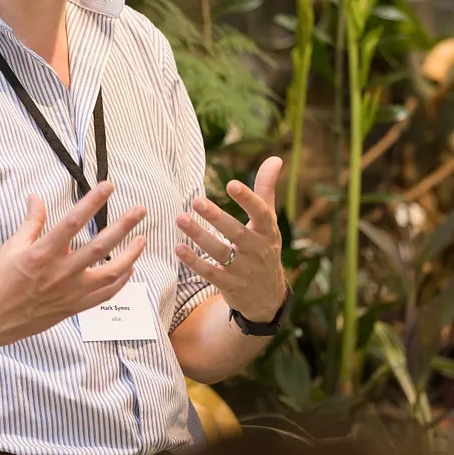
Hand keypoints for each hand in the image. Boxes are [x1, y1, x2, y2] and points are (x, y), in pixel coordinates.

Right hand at [0, 181, 146, 348]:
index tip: (109, 186)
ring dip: (130, 255)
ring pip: (110, 273)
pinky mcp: (74, 308)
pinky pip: (105, 295)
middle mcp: (60, 272)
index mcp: (43, 253)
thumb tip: (37, 196)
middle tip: (140, 210)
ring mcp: (70, 292)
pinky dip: (121, 281)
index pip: (73, 221)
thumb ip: (31, 221)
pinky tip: (129, 268)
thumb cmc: (0, 280)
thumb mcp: (12, 246)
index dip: (93, 201)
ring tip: (142, 239)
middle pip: (100, 246)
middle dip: (124, 226)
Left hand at [175, 156, 286, 323]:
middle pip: (237, 233)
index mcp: (268, 231)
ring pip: (220, 252)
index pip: (260, 213)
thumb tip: (275, 158)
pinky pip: (211, 273)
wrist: (267, 296)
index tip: (231, 184)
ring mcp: (244, 270)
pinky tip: (178, 248)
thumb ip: (266, 189)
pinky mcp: (230, 285)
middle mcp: (257, 250)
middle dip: (217, 218)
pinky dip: (194, 262)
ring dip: (199, 236)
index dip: (247, 199)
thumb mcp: (268, 221)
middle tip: (196, 200)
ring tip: (180, 219)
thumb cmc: (264, 248)